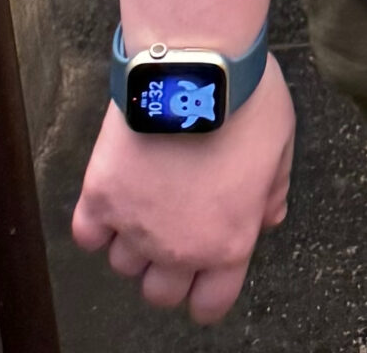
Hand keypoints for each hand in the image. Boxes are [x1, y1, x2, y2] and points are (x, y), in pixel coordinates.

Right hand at [72, 61, 295, 322]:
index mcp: (228, 243)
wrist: (195, 62)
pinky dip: (95, 224)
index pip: (209, 305)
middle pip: (159, 293)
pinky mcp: (101, 196)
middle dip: (166, 269)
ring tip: (145, 200)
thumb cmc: (244, 96)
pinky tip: (113, 197)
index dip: (205, 291)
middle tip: (172, 230)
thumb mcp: (280, 143)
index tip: (201, 272)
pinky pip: (86, 236)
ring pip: (122, 265)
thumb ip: (272, 190)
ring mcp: (136, 225)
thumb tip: (268, 216)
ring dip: (132, 241)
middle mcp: (179, 247)